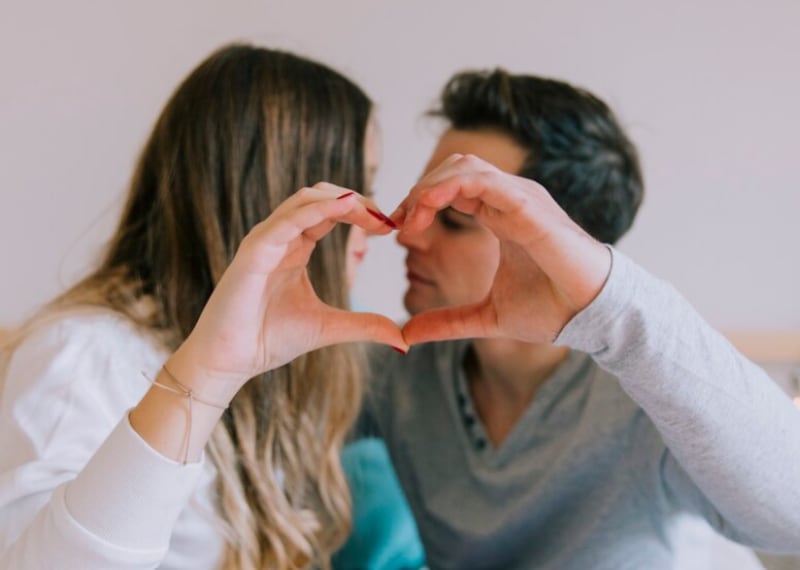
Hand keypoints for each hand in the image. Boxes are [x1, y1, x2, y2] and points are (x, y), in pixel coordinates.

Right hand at [172, 184, 405, 398]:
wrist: (231, 361)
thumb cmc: (268, 340)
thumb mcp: (328, 328)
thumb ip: (364, 326)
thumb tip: (402, 340)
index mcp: (296, 247)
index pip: (331, 213)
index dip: (362, 214)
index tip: (392, 227)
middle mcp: (280, 237)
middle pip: (320, 196)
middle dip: (357, 201)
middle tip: (387, 218)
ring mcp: (265, 241)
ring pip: (304, 199)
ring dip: (341, 199)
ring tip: (371, 211)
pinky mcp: (253, 252)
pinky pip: (285, 221)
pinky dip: (315, 210)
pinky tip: (344, 208)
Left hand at [394, 154, 611, 345]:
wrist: (589, 316)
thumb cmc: (551, 309)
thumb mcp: (485, 318)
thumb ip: (447, 322)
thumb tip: (407, 334)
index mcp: (500, 215)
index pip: (452, 189)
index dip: (419, 203)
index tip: (398, 230)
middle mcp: (509, 199)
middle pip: (453, 169)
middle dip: (419, 190)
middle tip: (398, 223)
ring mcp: (521, 198)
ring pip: (465, 167)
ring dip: (429, 186)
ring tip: (410, 217)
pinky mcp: (529, 206)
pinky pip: (484, 180)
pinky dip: (449, 187)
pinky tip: (428, 210)